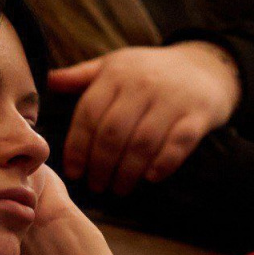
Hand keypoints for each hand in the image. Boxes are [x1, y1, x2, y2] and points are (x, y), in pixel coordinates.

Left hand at [49, 41, 240, 194]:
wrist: (206, 65)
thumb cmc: (149, 71)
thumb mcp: (114, 66)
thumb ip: (81, 77)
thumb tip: (47, 81)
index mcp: (116, 75)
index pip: (89, 114)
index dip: (78, 147)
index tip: (74, 172)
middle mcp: (142, 85)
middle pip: (113, 132)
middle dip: (100, 165)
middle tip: (96, 186)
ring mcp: (172, 100)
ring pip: (142, 142)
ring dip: (127, 172)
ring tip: (119, 189)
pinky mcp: (198, 114)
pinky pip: (179, 143)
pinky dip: (163, 164)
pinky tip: (150, 178)